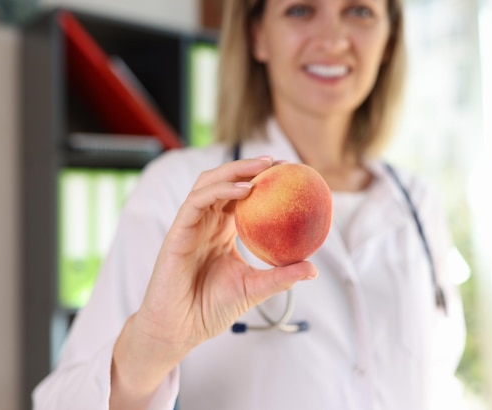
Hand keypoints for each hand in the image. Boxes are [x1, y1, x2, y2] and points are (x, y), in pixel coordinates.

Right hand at [110, 157, 317, 408]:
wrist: (181, 329)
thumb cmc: (212, 309)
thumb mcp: (254, 289)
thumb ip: (281, 277)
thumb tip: (313, 269)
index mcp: (221, 231)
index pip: (241, 196)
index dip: (261, 180)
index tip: (289, 174)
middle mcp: (206, 223)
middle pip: (225, 181)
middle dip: (249, 166)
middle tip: (278, 162)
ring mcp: (191, 225)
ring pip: (209, 183)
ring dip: (235, 170)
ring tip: (264, 166)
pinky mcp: (178, 232)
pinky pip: (197, 202)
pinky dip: (220, 190)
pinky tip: (245, 190)